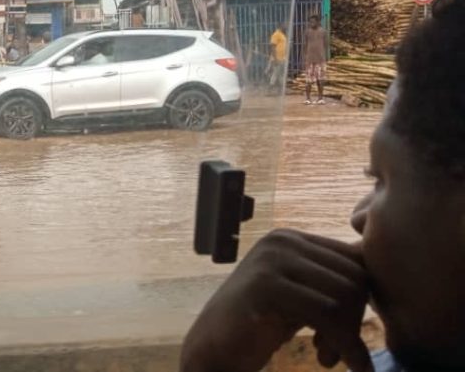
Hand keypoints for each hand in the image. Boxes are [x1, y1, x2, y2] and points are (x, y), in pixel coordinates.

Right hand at [181, 229, 371, 371]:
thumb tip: (387, 280)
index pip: (356, 260)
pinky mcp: (265, 285)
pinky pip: (327, 313)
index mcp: (291, 239)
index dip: (362, 302)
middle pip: (355, 277)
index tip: (345, 334)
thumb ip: (330, 283)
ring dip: (346, 336)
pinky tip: (327, 361)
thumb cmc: (256, 328)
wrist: (210, 350)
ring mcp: (272, 260)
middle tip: (338, 353)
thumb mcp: (299, 298)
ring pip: (345, 295)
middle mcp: (282, 241)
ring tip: (328, 356)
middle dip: (355, 321)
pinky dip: (341, 343)